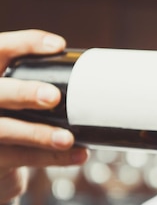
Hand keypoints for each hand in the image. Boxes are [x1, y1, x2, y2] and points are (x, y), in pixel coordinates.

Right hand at [0, 29, 88, 204]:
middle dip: (23, 93)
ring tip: (68, 139)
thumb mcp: (21, 95)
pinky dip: (53, 157)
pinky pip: (23, 158)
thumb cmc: (18, 117)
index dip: (25, 44)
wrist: (0, 159)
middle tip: (53, 96)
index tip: (59, 46)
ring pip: (6, 130)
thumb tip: (97, 77)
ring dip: (39, 134)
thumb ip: (41, 82)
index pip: (0, 49)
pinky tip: (79, 155)